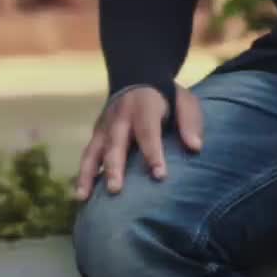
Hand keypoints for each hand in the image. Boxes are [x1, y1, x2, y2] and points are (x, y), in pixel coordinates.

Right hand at [74, 85, 204, 198]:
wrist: (138, 79)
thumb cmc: (167, 98)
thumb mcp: (185, 102)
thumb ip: (190, 123)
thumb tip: (195, 147)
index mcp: (143, 106)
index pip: (147, 131)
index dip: (152, 153)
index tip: (159, 175)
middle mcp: (119, 117)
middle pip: (115, 143)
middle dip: (114, 167)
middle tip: (115, 190)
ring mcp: (104, 126)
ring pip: (93, 151)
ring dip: (88, 174)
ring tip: (83, 197)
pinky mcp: (97, 135)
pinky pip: (88, 156)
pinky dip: (83, 175)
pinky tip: (81, 196)